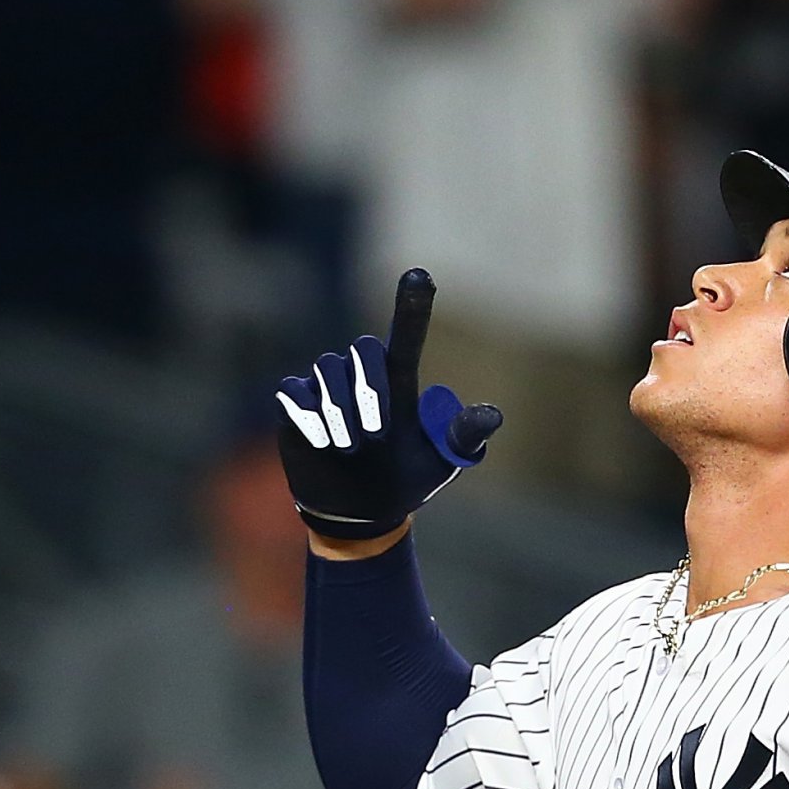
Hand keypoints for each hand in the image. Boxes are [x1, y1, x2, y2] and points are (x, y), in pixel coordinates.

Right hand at [275, 270, 502, 540]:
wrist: (362, 513)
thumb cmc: (406, 478)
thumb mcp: (441, 460)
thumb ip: (464, 435)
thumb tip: (494, 416)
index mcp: (399, 379)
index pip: (407, 332)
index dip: (412, 303)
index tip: (420, 275)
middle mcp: (361, 373)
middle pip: (362, 350)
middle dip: (370, 389)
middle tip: (378, 434)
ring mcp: (325, 387)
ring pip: (327, 370)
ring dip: (341, 410)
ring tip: (352, 448)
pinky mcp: (295, 405)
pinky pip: (294, 393)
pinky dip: (309, 416)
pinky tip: (324, 442)